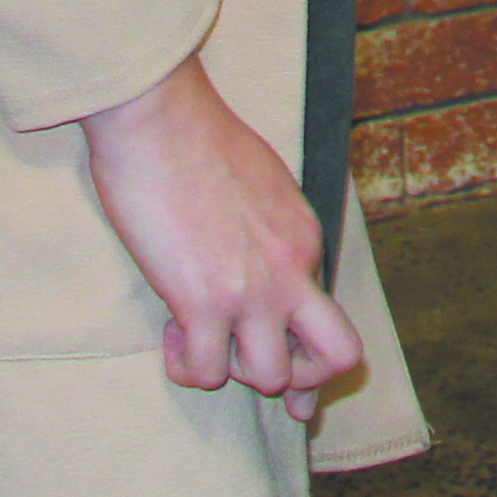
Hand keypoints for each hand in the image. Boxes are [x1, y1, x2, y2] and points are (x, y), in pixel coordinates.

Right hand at [76, 54, 361, 419]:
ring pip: (271, 377)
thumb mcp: (262, 184)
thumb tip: (260, 267)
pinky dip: (185, 366)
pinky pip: (205, 372)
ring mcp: (252, 290)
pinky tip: (171, 331)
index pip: (330, 314)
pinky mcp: (203, 301)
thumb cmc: (196, 138)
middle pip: (338, 357)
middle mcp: (292, 268)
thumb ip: (271, 233)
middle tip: (253, 364)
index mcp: (305, 239)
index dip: (305, 347)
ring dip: (231, 370)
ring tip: (201, 337)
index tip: (284, 365)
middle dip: (304, 381)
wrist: (158, 115)